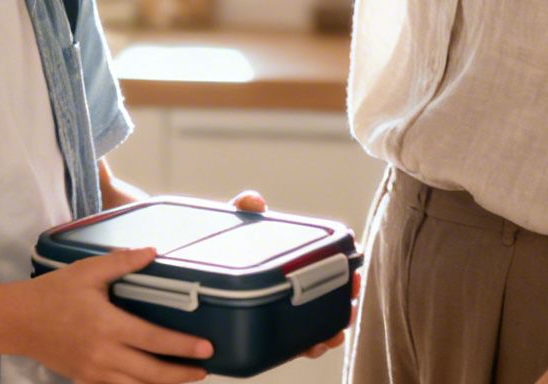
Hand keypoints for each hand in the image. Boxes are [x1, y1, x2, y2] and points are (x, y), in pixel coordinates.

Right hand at [13, 246, 212, 383]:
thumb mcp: (87, 271)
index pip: (153, 339)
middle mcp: (103, 354)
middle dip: (180, 374)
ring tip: (184, 379)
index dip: (182, 346)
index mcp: (107, 326)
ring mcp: (94, 371)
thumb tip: (152, 251)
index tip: (206, 348)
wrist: (18, 322)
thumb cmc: (53, 293)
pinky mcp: (85, 379)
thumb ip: (121, 262)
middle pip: (151, 372)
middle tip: (204, 369)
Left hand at [228, 191, 355, 362]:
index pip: (324, 261)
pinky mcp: (267, 335)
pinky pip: (292, 343)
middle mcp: (288, 286)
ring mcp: (279, 310)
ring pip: (313, 322)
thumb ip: (241, 212)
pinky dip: (306, 345)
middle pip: (326, 294)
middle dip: (342, 300)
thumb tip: (256, 202)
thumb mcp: (227, 228)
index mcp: (284, 258)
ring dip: (329, 328)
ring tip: (332, 334)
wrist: (193, 284)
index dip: (343, 266)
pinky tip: (311, 345)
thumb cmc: (217, 249)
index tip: (354, 268)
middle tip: (350, 305)